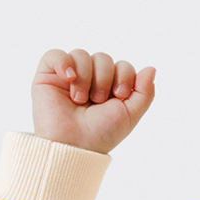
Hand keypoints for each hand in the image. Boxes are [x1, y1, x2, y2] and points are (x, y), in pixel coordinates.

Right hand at [31, 48, 155, 153]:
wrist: (75, 145)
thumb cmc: (101, 133)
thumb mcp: (131, 114)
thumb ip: (145, 92)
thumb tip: (152, 68)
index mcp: (110, 86)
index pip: (122, 65)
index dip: (124, 76)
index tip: (119, 95)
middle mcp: (90, 79)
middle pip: (103, 57)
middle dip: (104, 78)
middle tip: (98, 100)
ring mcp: (69, 76)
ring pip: (82, 54)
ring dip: (85, 77)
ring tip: (80, 100)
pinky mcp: (48, 76)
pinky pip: (56, 54)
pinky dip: (63, 62)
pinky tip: (69, 78)